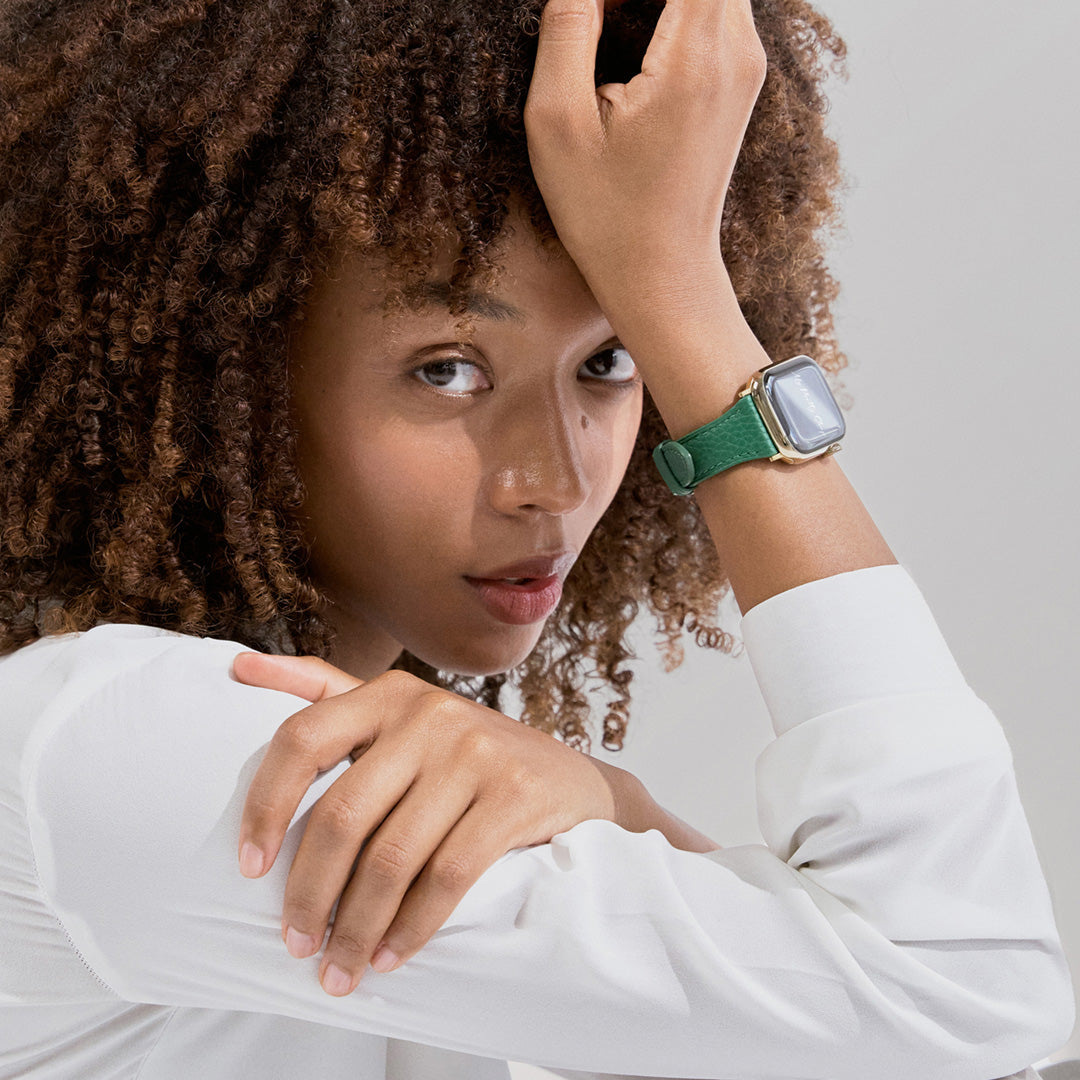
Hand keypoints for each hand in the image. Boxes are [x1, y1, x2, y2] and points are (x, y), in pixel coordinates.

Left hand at [231, 652, 617, 996]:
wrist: (568, 780)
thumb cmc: (465, 756)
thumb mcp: (400, 713)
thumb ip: (326, 689)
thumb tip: (239, 668)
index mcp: (388, 694)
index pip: (301, 738)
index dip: (265, 805)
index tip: (249, 867)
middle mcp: (429, 714)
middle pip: (342, 814)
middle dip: (309, 892)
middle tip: (295, 943)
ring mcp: (475, 753)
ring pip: (392, 857)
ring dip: (355, 927)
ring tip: (337, 969)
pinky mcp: (514, 795)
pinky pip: (447, 877)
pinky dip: (411, 929)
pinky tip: (389, 956)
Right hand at [524, 0, 766, 305]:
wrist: (662, 275)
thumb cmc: (605, 213)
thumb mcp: (557, 120)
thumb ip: (568, 25)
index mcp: (697, 54)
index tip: (590, 13)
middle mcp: (738, 49)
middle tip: (593, 21)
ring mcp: (746, 64)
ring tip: (602, 28)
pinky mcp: (740, 79)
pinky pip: (710, 9)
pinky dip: (668, 9)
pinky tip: (627, 46)